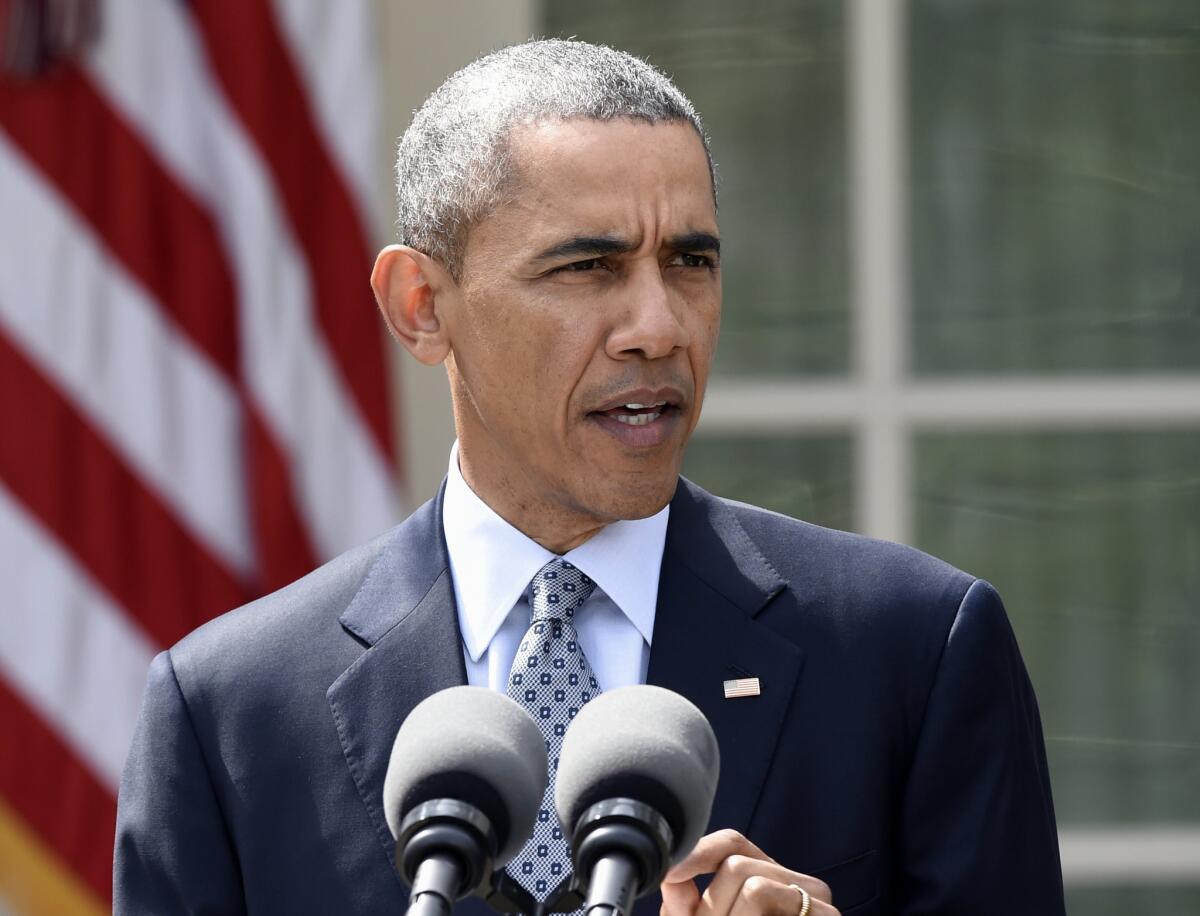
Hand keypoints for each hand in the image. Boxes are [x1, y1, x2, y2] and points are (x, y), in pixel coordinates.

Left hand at [660, 829, 838, 915]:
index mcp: (769, 878)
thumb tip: (670, 875)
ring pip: (755, 888)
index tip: (668, 873)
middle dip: (711, 906)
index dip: (699, 853)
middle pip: (738, 866)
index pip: (733, 842)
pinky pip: (768, 905)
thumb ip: (686, 907)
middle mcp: (798, 884)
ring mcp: (819, 905)